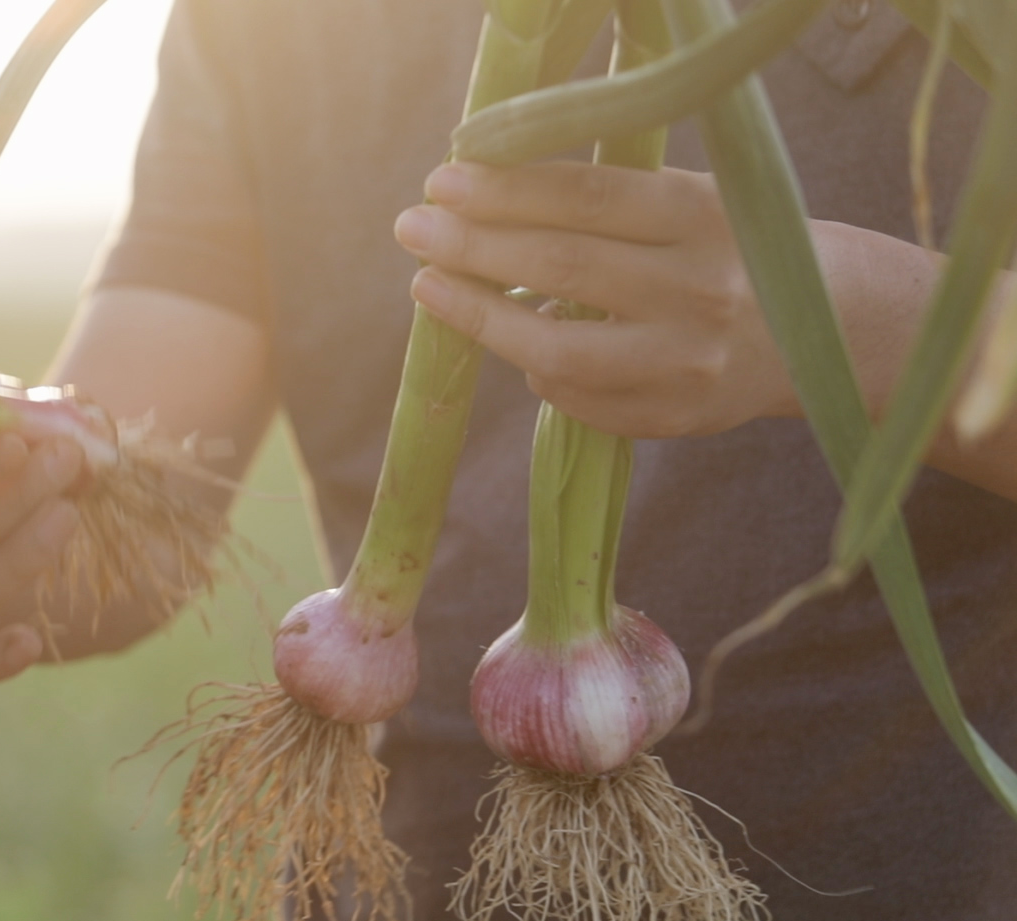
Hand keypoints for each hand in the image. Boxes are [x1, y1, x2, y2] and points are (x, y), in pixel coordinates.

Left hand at [392, 162, 931, 438]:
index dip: (505, 190)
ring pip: (555, 347)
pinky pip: (573, 394)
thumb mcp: (688, 205)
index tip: (442, 179)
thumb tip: (480, 200)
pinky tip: (510, 339)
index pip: (586, 199)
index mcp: (703, 218)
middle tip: (413, 226)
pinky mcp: (671, 417)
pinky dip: (533, 365)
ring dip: (478, 316)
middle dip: (473, 245)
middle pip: (563, 266)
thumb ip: (605, 205)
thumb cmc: (730, 250)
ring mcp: (685, 363)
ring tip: (429, 285)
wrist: (830, 333)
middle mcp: (698, 291)